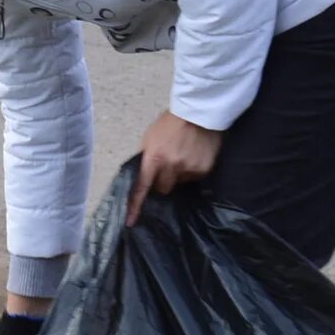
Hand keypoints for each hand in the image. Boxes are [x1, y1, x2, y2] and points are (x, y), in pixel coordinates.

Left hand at [126, 110, 222, 226]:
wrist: (198, 113)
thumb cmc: (170, 124)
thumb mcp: (150, 138)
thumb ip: (145, 158)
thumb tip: (141, 176)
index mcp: (154, 158)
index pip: (142, 187)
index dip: (135, 205)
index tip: (131, 221)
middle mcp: (171, 167)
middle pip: (162, 189)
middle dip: (162, 181)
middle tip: (167, 165)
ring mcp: (189, 170)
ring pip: (179, 183)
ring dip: (178, 174)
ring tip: (182, 155)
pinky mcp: (204, 170)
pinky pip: (193, 178)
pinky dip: (192, 171)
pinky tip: (194, 156)